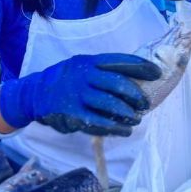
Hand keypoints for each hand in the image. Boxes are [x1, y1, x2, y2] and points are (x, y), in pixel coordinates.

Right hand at [0, 53, 161, 136]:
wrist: (33, 94)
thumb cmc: (65, 81)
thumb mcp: (80, 67)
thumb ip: (102, 72)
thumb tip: (134, 79)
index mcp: (88, 62)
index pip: (119, 61)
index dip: (141, 66)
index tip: (157, 73)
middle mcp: (83, 75)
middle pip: (117, 83)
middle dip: (136, 95)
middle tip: (145, 104)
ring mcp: (77, 94)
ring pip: (110, 104)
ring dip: (127, 114)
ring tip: (137, 120)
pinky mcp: (72, 113)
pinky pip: (98, 122)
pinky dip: (115, 128)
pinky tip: (124, 130)